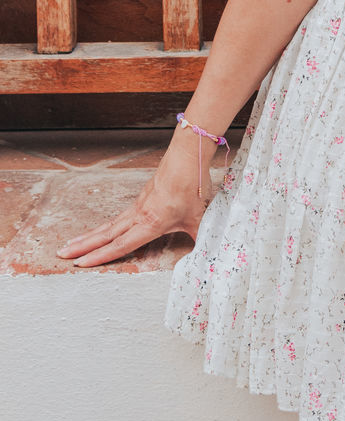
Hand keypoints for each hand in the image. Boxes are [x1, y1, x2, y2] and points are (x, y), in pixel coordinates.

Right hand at [55, 135, 218, 267]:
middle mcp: (139, 214)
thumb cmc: (193, 185)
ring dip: (89, 236)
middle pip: (106, 234)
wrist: (188, 156)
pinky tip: (101, 231)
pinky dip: (105, 226)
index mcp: (151, 222)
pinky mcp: (142, 198)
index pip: (121, 244)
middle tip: (61, 254)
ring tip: (71, 244)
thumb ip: (199, 238)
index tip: (80, 265)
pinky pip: (119, 216)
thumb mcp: (199, 218)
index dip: (100, 256)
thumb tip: (206, 255)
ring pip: (109, 224)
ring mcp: (138, 205)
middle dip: (83, 247)